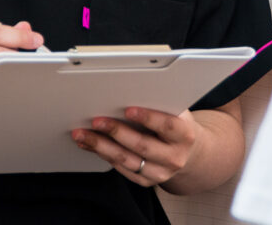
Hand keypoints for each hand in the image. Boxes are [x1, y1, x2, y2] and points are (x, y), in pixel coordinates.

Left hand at [71, 107, 199, 186]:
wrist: (187, 153)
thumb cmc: (176, 124)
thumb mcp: (175, 111)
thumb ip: (158, 103)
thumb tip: (127, 91)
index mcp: (184, 135)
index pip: (167, 126)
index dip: (148, 117)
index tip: (128, 109)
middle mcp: (174, 157)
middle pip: (142, 146)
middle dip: (116, 132)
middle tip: (96, 121)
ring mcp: (160, 172)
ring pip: (127, 160)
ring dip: (101, 147)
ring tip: (83, 134)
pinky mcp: (146, 181)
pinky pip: (122, 169)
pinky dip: (103, 155)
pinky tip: (90, 145)